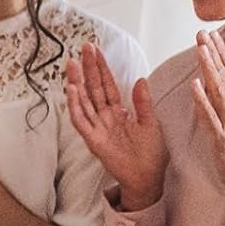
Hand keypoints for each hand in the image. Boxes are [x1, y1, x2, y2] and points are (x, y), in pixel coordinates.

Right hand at [65, 44, 166, 209]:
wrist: (148, 177)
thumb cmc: (151, 153)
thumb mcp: (151, 123)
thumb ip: (143, 102)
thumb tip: (140, 79)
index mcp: (118, 111)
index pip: (107, 85)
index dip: (101, 68)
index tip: (95, 50)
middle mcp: (104, 117)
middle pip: (93, 88)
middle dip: (88, 68)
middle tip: (83, 48)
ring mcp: (97, 127)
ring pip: (83, 101)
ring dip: (77, 83)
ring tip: (73, 65)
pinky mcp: (93, 140)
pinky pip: (81, 121)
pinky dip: (75, 106)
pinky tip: (73, 91)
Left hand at [190, 30, 224, 190]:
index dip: (220, 53)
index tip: (209, 35)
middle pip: (224, 77)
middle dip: (213, 54)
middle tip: (201, 34)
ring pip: (218, 91)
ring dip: (209, 70)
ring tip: (199, 50)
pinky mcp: (222, 139)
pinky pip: (211, 117)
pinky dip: (202, 101)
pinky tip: (194, 86)